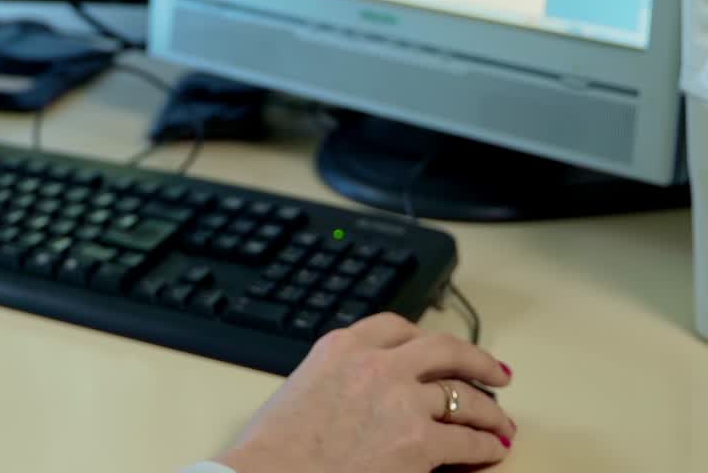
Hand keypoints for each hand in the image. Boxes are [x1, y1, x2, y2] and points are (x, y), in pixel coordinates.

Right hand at [215, 313, 515, 472]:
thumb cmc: (277, 447)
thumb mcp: (304, 387)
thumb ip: (339, 377)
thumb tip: (363, 393)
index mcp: (342, 346)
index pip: (395, 326)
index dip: (424, 338)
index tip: (436, 348)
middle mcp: (376, 364)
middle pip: (442, 348)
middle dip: (476, 359)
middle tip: (495, 372)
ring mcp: (400, 401)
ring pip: (462, 395)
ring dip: (488, 409)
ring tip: (500, 420)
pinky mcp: (418, 444)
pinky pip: (467, 441)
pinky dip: (486, 445)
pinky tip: (492, 450)